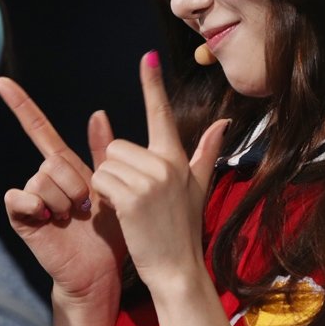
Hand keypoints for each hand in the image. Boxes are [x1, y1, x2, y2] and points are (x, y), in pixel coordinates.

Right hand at [0, 77, 125, 302]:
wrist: (102, 270)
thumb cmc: (109, 230)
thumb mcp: (111, 185)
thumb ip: (103, 150)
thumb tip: (98, 112)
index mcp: (66, 168)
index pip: (40, 131)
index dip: (22, 106)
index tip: (3, 81)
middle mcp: (46, 179)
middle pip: (53, 157)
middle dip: (77, 181)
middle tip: (88, 205)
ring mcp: (33, 197)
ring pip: (43, 175)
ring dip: (64, 197)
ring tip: (75, 217)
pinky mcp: (24, 217)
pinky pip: (22, 195)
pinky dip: (39, 205)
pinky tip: (54, 220)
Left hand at [91, 51, 228, 293]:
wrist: (177, 268)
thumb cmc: (183, 227)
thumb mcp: (198, 186)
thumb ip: (207, 151)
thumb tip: (224, 122)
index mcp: (177, 157)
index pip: (162, 114)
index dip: (153, 83)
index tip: (147, 56)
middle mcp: (165, 163)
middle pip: (117, 145)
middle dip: (118, 169)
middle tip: (136, 197)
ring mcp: (149, 179)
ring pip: (106, 163)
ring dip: (109, 185)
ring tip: (131, 207)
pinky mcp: (132, 196)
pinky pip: (100, 181)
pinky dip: (103, 198)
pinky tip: (123, 214)